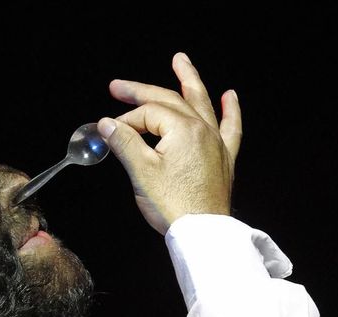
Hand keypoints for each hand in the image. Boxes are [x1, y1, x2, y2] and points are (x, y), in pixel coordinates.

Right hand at [97, 52, 241, 234]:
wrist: (201, 234)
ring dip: (189, 81)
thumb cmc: (173, 205)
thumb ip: (124, 143)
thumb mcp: (141, 172)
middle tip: (118, 86)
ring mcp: (215, 143)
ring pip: (201, 103)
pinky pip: (231, 128)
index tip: (109, 134)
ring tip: (181, 61)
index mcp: (183, 130)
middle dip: (140, 92)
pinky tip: (230, 96)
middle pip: (169, 101)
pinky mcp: (223, 158)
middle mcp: (202, 130)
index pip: (147, 114)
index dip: (124, 122)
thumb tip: (107, 124)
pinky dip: (231, 111)